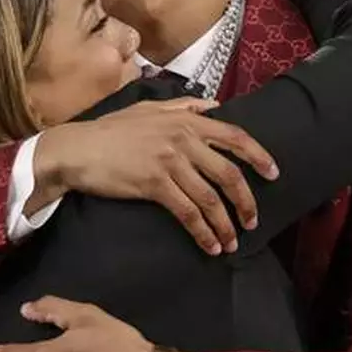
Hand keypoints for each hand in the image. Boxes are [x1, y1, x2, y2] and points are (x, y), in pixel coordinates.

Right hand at [35, 98, 277, 255]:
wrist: (77, 150)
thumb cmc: (109, 131)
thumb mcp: (147, 109)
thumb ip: (182, 107)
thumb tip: (213, 105)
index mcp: (185, 120)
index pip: (234, 136)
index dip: (258, 157)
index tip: (273, 174)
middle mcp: (182, 139)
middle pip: (229, 173)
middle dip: (246, 202)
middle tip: (253, 222)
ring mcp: (170, 161)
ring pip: (210, 198)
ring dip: (225, 225)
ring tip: (230, 243)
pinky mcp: (154, 184)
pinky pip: (188, 213)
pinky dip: (203, 232)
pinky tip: (208, 246)